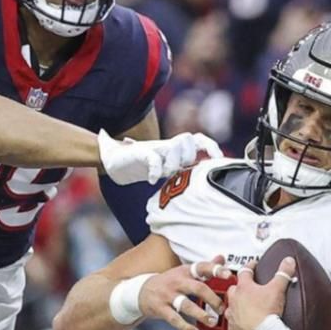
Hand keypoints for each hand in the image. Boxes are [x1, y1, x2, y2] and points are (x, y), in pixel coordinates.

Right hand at [97, 129, 220, 185]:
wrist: (112, 160)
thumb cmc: (139, 166)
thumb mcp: (162, 169)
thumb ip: (177, 173)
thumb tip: (199, 189)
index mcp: (174, 150)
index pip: (198, 140)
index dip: (210, 146)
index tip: (218, 159)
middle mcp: (166, 146)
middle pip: (188, 140)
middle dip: (189, 156)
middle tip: (180, 170)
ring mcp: (153, 148)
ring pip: (174, 146)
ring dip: (174, 162)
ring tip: (165, 174)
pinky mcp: (139, 152)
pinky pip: (153, 158)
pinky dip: (156, 170)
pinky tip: (152, 180)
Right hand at [139, 256, 226, 329]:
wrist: (141, 291)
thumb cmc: (169, 282)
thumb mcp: (184, 272)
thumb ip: (204, 267)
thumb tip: (222, 258)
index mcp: (185, 271)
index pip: (202, 267)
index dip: (215, 270)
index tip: (228, 275)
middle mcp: (177, 282)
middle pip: (197, 288)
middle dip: (212, 299)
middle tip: (222, 309)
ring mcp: (168, 295)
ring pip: (186, 305)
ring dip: (201, 315)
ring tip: (212, 322)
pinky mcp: (161, 309)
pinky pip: (174, 319)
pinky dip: (185, 327)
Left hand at [224, 256, 292, 329]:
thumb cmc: (267, 313)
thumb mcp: (278, 289)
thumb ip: (283, 273)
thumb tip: (288, 262)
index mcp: (244, 288)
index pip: (244, 271)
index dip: (250, 266)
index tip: (253, 265)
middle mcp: (235, 300)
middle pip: (234, 288)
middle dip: (240, 287)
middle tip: (248, 287)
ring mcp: (232, 314)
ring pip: (231, 306)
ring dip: (237, 305)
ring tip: (244, 306)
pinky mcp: (234, 329)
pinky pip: (232, 324)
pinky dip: (236, 323)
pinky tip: (242, 323)